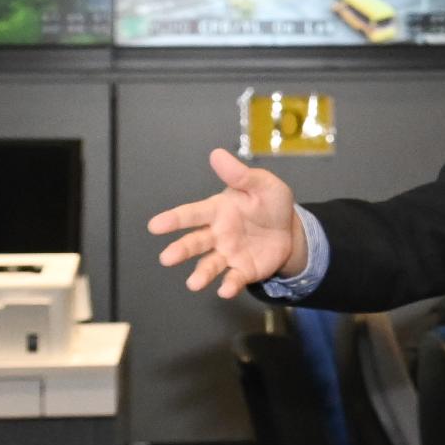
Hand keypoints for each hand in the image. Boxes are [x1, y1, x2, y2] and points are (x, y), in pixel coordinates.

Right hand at [147, 150, 303, 298]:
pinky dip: (229, 286)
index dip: (174, 219)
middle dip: (180, 250)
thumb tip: (217, 154)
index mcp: (217, 210)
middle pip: (195, 243)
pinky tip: (225, 291)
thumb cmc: (269, 203)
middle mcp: (217, 234)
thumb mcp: (261, 184)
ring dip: (201, 274)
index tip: (154, 225)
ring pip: (209, 265)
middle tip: (167, 258)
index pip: (192, 214)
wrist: (290, 229)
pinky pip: (234, 279)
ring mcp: (228, 254)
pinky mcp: (243, 270)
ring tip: (193, 284)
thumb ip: (240, 174)